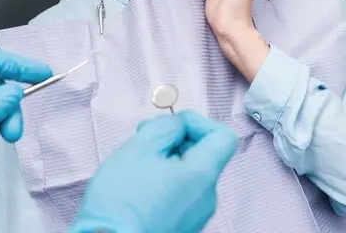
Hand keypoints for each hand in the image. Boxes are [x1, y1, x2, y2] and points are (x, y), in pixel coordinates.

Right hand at [71, 111, 237, 232]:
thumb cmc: (121, 202)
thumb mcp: (140, 146)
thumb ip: (167, 126)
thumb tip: (178, 125)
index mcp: (202, 175)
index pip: (224, 137)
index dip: (199, 122)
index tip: (175, 123)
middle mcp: (206, 197)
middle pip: (204, 156)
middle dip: (176, 142)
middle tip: (146, 139)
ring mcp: (196, 216)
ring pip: (190, 176)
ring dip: (168, 163)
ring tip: (137, 168)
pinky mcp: (182, 227)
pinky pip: (181, 196)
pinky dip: (165, 185)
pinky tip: (139, 189)